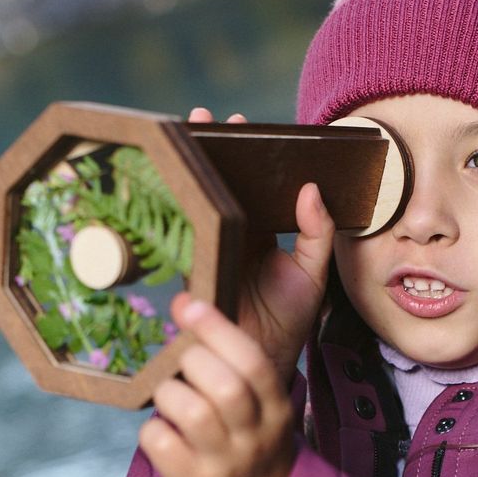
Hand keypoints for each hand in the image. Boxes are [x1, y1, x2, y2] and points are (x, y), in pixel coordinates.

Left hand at [139, 292, 294, 476]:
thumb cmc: (252, 447)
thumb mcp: (263, 409)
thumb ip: (235, 369)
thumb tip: (186, 309)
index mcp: (275, 410)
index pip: (253, 362)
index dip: (217, 328)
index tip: (187, 304)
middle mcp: (254, 437)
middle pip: (225, 387)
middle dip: (192, 360)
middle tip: (180, 361)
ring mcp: (225, 465)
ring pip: (191, 412)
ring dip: (168, 393)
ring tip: (169, 398)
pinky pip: (161, 443)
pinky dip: (152, 429)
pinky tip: (162, 432)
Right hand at [188, 107, 333, 382]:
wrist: (262, 359)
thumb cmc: (290, 320)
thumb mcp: (312, 274)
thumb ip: (317, 234)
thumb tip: (312, 190)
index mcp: (259, 233)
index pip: (251, 185)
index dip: (244, 154)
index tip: (240, 122)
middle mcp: (230, 236)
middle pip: (217, 185)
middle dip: (208, 150)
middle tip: (202, 117)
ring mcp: (208, 249)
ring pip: (195, 201)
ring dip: (185, 169)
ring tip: (181, 135)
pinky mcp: (188, 267)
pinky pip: (176, 233)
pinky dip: (166, 205)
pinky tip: (160, 179)